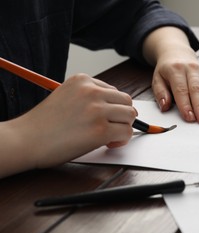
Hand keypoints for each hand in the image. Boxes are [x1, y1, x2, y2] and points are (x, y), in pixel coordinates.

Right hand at [0, 74, 135, 175]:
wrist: (25, 140)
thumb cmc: (44, 124)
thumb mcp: (66, 97)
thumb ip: (89, 98)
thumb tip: (116, 108)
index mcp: (82, 80)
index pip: (114, 91)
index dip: (113, 108)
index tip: (104, 118)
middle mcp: (91, 91)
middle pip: (127, 101)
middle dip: (122, 116)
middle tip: (111, 128)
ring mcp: (97, 110)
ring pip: (130, 116)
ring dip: (124, 127)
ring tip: (110, 136)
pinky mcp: (100, 130)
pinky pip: (126, 132)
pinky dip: (122, 140)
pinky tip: (109, 143)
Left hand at [142, 27, 198, 123]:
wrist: (178, 55)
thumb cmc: (168, 71)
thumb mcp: (158, 79)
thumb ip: (160, 93)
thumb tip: (164, 106)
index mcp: (176, 70)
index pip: (181, 89)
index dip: (186, 104)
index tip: (189, 117)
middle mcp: (191, 69)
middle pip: (197, 89)